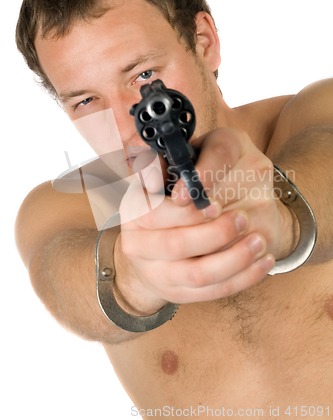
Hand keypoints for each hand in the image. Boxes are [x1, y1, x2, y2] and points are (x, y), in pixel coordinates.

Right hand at [114, 128, 294, 312]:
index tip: (215, 204)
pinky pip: (213, 292)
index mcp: (133, 210)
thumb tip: (179, 174)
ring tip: (259, 241)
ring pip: (198, 275)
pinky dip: (243, 278)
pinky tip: (264, 261)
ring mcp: (156, 274)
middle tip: (244, 218)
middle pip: (175, 245)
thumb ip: (176, 166)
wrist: (160, 238)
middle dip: (214, 234)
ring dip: (234, 259)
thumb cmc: (174, 194)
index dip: (187, 211)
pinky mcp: (178, 293)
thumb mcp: (173, 170)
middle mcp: (137, 244)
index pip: (154, 212)